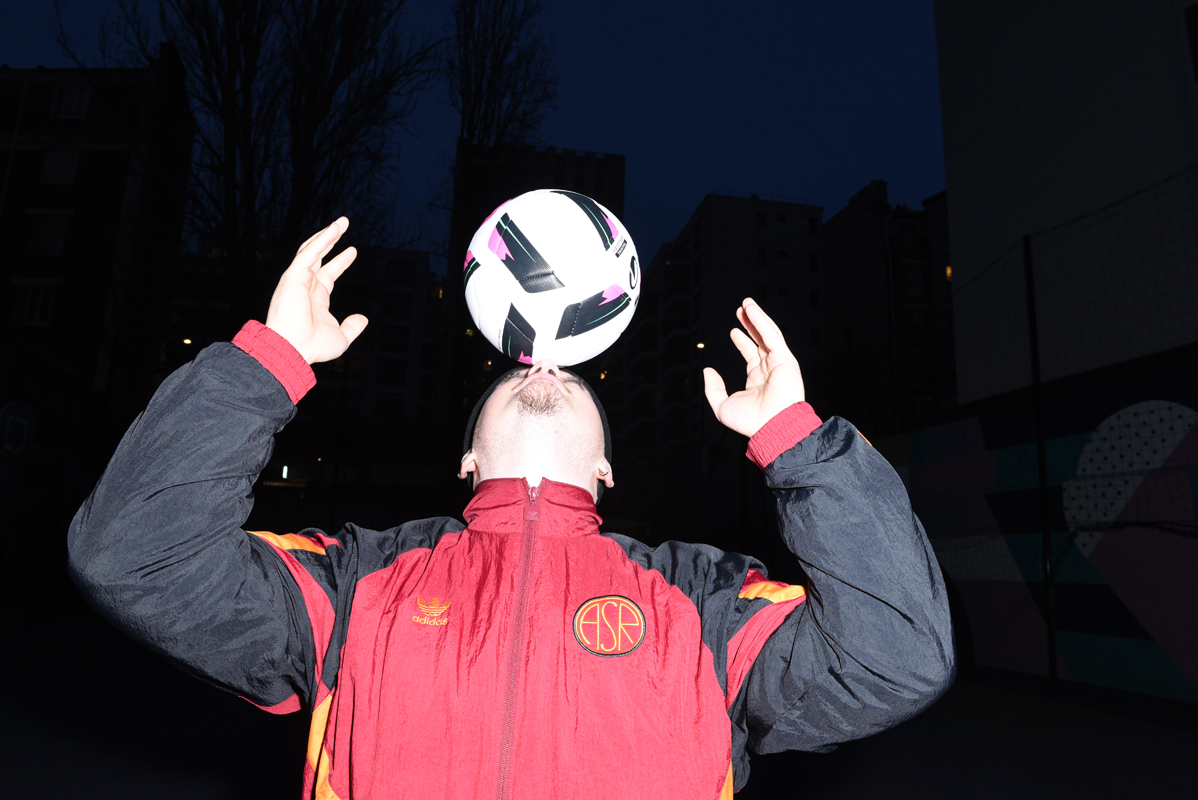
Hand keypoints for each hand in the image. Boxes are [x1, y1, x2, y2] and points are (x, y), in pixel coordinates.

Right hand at [265, 217, 368, 363]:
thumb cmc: (312, 347)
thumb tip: (363, 318)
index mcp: (315, 299)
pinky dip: (321, 240)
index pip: (328, 274)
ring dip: (327, 234)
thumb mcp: (341, 337)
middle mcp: (305, 286)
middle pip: (319, 257)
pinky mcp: (293, 276)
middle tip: (343, 225)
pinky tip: (334, 229)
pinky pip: (309, 253)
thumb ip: (352, 327)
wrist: (293, 349)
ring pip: (312, 250)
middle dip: (331, 240)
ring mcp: (298, 280)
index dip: (340, 262)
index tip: (352, 251)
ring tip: (342, 221)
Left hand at [703, 298, 804, 436]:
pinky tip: (752, 310)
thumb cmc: (749, 422)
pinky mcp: (785, 359)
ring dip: (757, 318)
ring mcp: (778, 364)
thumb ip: (713, 388)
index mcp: (757, 380)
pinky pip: (772, 335)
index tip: (734, 331)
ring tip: (746, 304)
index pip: (750, 355)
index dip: (742, 341)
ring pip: (767, 335)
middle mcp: (769, 370)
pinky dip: (762, 321)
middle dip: (750, 324)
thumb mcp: (722, 405)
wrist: (771, 426)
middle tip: (740, 310)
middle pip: (759, 341)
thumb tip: (707, 371)